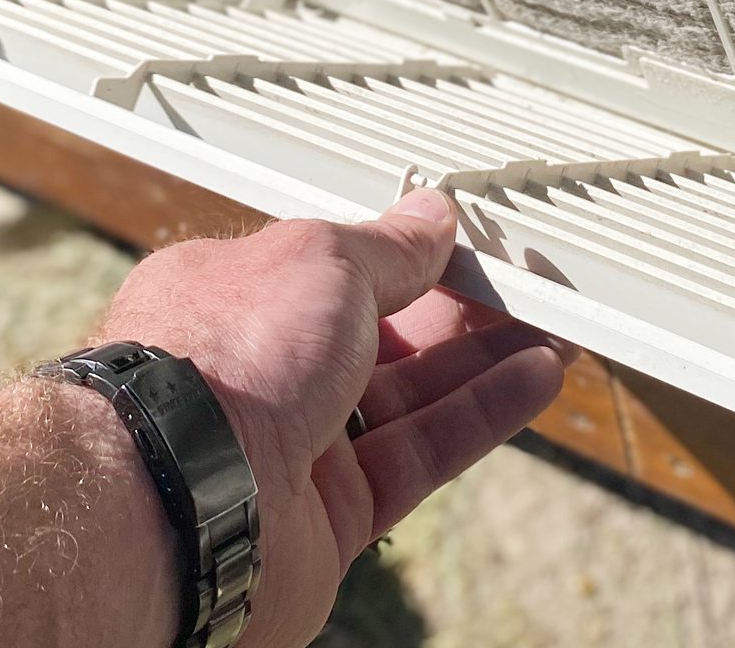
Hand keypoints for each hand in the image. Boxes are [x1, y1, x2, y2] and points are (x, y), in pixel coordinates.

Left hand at [90, 191, 568, 647]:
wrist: (178, 500)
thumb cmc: (218, 360)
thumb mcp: (322, 259)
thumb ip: (388, 247)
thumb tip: (431, 217)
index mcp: (231, 295)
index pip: (334, 266)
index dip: (406, 251)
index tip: (470, 239)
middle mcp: (257, 371)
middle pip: (380, 331)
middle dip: (459, 305)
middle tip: (531, 281)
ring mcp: (292, 448)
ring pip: (409, 395)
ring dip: (485, 358)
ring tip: (557, 326)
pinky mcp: (330, 518)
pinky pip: (421, 454)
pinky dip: (480, 415)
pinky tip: (534, 379)